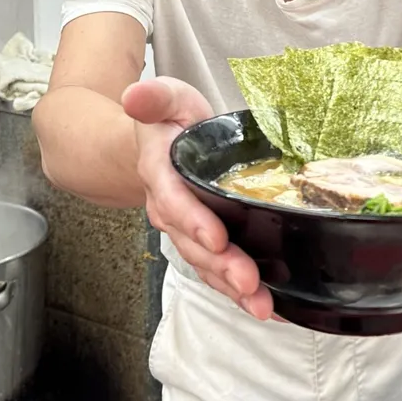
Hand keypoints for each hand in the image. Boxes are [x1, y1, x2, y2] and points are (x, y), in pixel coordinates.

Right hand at [123, 78, 273, 319]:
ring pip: (204, 263)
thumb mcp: (166, 97)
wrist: (159, 142)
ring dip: (231, 287)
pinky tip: (266, 306)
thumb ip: (154, 96)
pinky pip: (216, 270)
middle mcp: (168, 208)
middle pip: (192, 242)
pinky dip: (237, 291)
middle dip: (220, 266)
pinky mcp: (202, 241)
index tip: (217, 238)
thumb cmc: (170, 120)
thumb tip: (134, 94)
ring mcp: (184, 229)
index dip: (193, 220)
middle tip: (248, 283)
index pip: (174, 199)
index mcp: (160, 171)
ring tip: (261, 305)